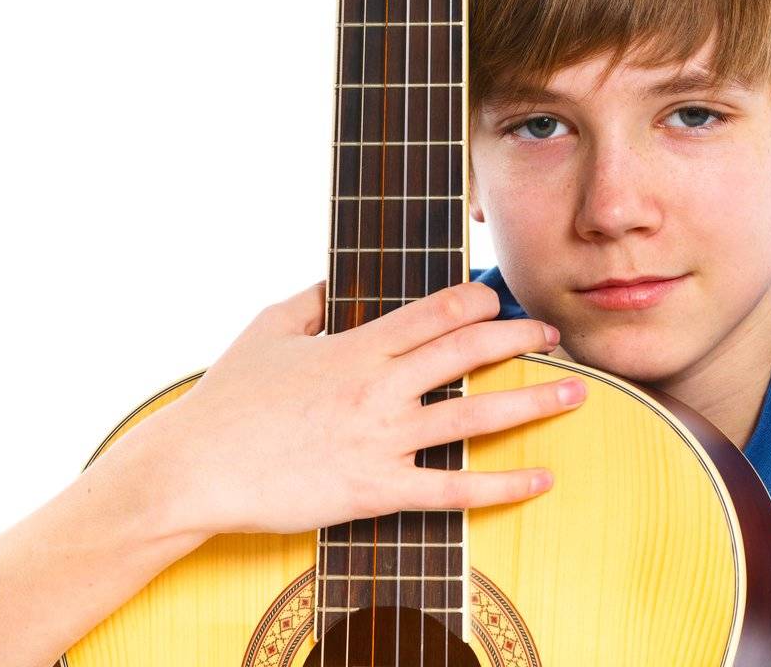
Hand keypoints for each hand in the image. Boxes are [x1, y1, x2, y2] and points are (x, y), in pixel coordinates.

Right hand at [148, 279, 585, 537]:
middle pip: (466, 353)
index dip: (477, 300)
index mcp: (355, 344)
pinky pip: (452, 489)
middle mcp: (378, 387)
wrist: (195, 468)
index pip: (434, 312)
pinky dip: (501, 484)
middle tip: (554, 333)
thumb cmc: (226, 398)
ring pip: (473, 415)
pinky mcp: (376, 491)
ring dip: (532, 402)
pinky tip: (540, 478)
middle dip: (519, 337)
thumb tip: (338, 279)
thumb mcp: (267, 328)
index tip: (501, 296)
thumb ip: (311, 299)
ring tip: (575, 393)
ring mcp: (381, 440)